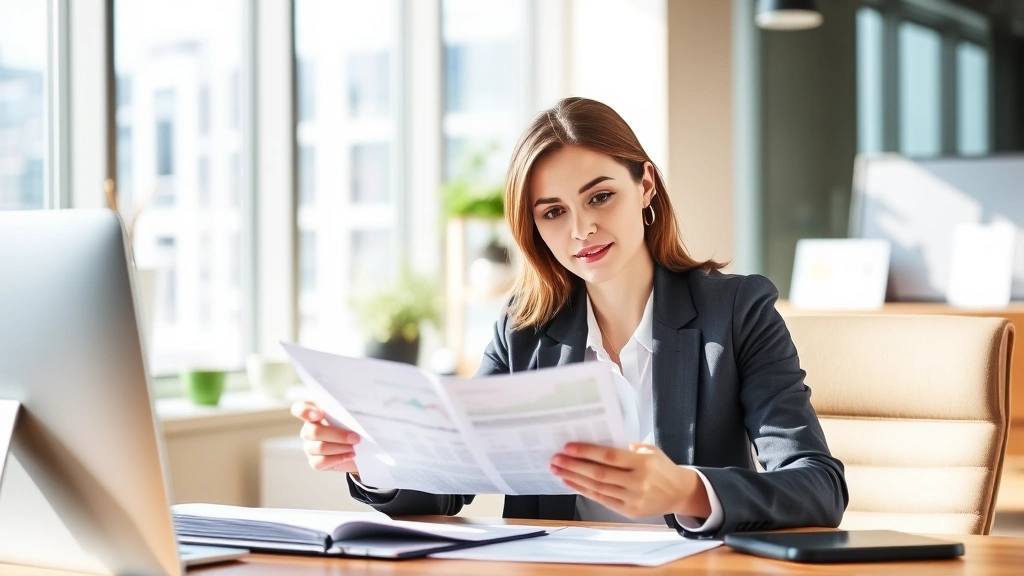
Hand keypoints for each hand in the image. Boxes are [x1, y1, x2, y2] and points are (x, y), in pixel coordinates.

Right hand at [291, 401, 360, 474]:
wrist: (360, 446)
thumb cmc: (354, 425)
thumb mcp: (353, 416)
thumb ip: (348, 411)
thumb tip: (357, 411)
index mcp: (314, 412)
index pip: (299, 409)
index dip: (305, 412)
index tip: (319, 415)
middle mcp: (308, 429)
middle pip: (314, 432)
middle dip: (337, 435)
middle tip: (355, 437)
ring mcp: (309, 446)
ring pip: (319, 447)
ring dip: (340, 447)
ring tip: (354, 447)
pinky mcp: (315, 461)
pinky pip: (321, 461)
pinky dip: (338, 458)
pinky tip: (351, 455)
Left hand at [550, 443, 709, 519]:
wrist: (680, 493)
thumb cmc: (661, 467)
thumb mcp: (649, 451)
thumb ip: (625, 448)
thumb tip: (594, 444)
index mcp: (643, 463)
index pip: (609, 457)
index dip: (587, 452)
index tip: (568, 447)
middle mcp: (637, 482)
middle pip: (599, 474)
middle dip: (574, 466)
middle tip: (556, 459)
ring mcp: (633, 499)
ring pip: (598, 488)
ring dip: (575, 479)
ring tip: (558, 470)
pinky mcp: (629, 511)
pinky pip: (602, 499)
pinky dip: (584, 491)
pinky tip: (571, 482)